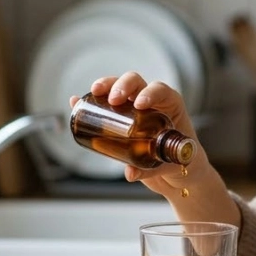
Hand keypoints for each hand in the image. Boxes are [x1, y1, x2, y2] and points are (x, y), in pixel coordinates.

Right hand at [71, 71, 203, 197]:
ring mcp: (134, 108)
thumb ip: (152, 168)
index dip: (150, 92)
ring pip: (119, 88)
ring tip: (94, 93)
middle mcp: (152, 102)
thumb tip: (129, 173)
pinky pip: (103, 105)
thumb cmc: (180, 162)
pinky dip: (89, 102)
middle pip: (136, 83)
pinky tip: (75, 100)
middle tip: (114, 100)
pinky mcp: (120, 119)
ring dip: (105, 86)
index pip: (160, 90)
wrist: (176, 172)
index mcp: (171, 106)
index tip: (139, 104)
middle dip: (122, 86)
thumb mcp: (170, 165)